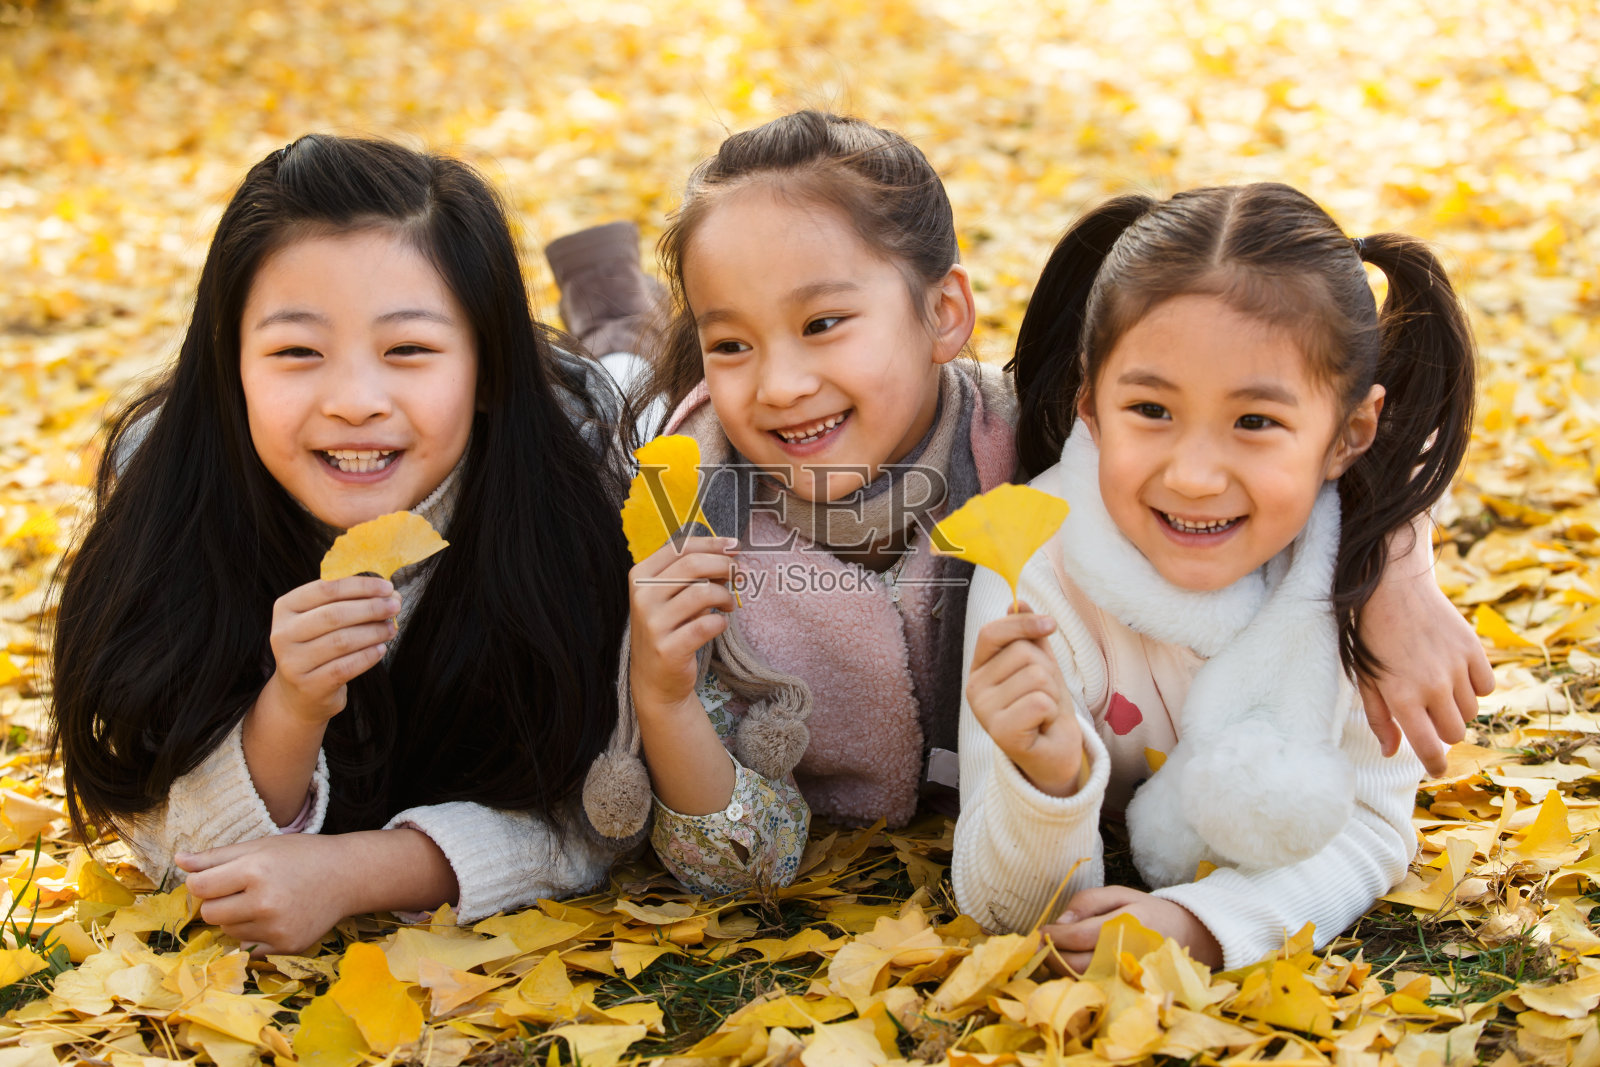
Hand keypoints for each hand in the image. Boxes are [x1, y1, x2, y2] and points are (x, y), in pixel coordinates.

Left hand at [178, 835, 354, 955]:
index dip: (202, 882)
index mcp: (255, 870)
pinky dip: (255, 933)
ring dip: (236, 918)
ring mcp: (276, 928)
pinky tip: (276, 917)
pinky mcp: (286, 946)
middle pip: (210, 913)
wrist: (346, 876)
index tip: (215, 877)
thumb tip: (179, 860)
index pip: (200, 886)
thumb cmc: (300, 855)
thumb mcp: (259, 847)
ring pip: (228, 931)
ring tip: (262, 901)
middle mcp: (265, 902)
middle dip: (217, 902)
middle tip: (241, 889)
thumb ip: (216, 857)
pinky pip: (249, 946)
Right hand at [265, 577, 399, 724]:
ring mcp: (293, 662)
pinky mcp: (309, 685)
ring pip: (341, 642)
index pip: (325, 589)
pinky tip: (381, 649)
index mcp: (285, 607)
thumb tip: (390, 594)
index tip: (387, 587)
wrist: (300, 694)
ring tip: (391, 628)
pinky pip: (345, 667)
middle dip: (371, 608)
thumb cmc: (318, 646)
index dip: (360, 586)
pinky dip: (367, 656)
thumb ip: (350, 602)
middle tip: (395, 606)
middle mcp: (283, 634)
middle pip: (334, 615)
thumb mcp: (322, 619)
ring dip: (373, 632)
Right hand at [628, 537, 737, 718]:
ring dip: (725, 596)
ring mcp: (653, 624)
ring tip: (728, 604)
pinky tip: (719, 625)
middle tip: (740, 574)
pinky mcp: (669, 649)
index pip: (679, 547)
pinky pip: (707, 625)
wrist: (655, 680)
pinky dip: (720, 622)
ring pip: (703, 593)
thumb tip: (731, 553)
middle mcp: (642, 597)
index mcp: (640, 576)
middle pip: (692, 565)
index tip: (734, 545)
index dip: (711, 543)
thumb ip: (694, 574)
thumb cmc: (670, 629)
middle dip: (724, 565)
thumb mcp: (672, 596)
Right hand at [966, 602, 1081, 795]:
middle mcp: (974, 689)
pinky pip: (1040, 701)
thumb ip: (1028, 636)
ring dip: (1052, 693)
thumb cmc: (1044, 708)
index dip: (1023, 623)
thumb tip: (1017, 602)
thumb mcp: (1039, 665)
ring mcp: (984, 712)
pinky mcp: (1000, 733)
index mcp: (980, 670)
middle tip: (1044, 695)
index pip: (992, 633)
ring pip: (1036, 676)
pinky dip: (1051, 712)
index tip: (1051, 624)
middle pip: (1023, 653)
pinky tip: (1043, 726)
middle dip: (1047, 671)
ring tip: (1044, 711)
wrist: (1054, 754)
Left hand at [1043, 885, 1221, 972]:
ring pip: (1083, 982)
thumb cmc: (1146, 911)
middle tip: (1038, 946)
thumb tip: (1060, 923)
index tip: (1037, 932)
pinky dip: (1076, 981)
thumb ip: (1087, 902)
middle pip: (1077, 964)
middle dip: (1050, 956)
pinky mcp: (1129, 990)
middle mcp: (1127, 955)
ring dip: (1060, 971)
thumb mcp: (1119, 894)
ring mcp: (1129, 977)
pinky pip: (1095, 989)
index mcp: (1125, 925)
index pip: (1079, 936)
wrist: (1187, 934)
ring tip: (1051, 956)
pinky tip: (1068, 968)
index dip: (1053, 936)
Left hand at [1356, 540, 1493, 776]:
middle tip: (1427, 713)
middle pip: (1455, 733)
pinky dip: (1474, 686)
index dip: (1435, 764)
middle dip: (1442, 730)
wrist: (1392, 587)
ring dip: (1457, 707)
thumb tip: (1391, 752)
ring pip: (1472, 712)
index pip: (1428, 747)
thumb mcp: (1365, 679)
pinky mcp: (1474, 650)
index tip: (1436, 769)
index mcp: (1402, 697)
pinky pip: (1487, 687)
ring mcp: (1456, 668)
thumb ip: (1380, 718)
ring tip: (1437, 686)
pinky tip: (1454, 671)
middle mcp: (1433, 686)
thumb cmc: (1371, 636)